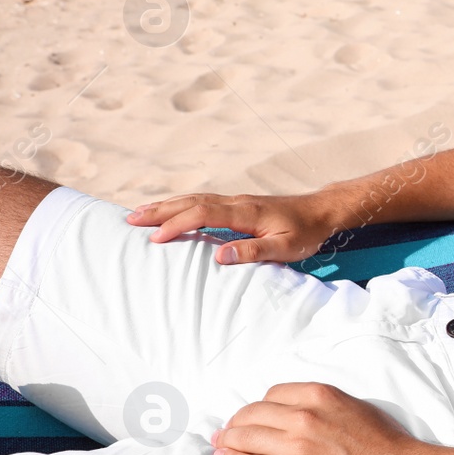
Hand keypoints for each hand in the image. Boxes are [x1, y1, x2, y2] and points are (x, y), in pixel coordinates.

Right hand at [126, 190, 339, 264]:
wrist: (323, 211)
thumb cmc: (307, 232)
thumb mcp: (286, 248)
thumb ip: (254, 252)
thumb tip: (220, 256)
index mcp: (246, 212)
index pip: (204, 213)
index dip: (178, 224)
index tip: (156, 237)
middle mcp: (237, 201)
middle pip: (192, 202)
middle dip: (160, 210)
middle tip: (130, 219)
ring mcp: (237, 201)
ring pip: (195, 199)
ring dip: (167, 205)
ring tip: (140, 213)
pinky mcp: (239, 204)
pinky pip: (204, 201)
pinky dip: (182, 205)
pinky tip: (171, 211)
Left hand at [210, 382, 430, 454]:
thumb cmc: (385, 443)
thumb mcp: (353, 408)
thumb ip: (322, 406)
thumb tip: (293, 411)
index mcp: (321, 396)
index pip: (272, 395)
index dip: (257, 408)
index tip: (252, 417)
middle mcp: (305, 417)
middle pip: (253, 414)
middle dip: (236, 423)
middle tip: (228, 432)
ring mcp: (298, 448)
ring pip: (247, 437)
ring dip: (228, 440)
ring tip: (221, 445)